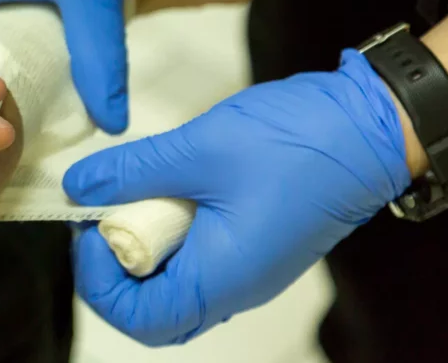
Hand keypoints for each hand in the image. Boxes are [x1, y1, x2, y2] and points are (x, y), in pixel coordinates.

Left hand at [63, 51, 410, 344]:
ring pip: (173, 284)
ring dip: (141, 246)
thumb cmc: (290, 144)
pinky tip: (160, 190)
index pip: (140, 318)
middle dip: (113, 269)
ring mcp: (244, 270)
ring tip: (129, 196)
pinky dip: (167, 233)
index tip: (88, 225)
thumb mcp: (198, 151)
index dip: (98, 280)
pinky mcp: (251, 246)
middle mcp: (233, 289)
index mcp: (221, 280)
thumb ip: (131, 171)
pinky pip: (196, 259)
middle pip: (153, 310)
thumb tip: (77, 187)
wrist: (369, 129)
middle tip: (98, 215)